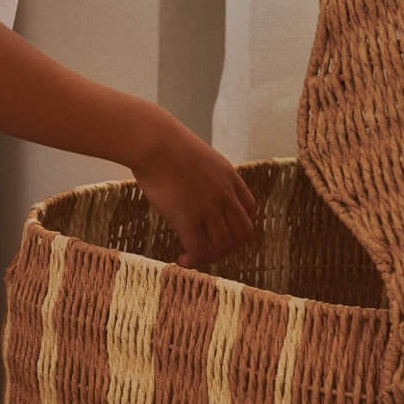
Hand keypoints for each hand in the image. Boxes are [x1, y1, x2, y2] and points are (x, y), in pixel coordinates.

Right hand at [127, 112, 257, 268]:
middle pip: (242, 233)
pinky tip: (181, 260)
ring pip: (222, 245)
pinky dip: (192, 261)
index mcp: (230, 178)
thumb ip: (206, 175)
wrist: (153, 142)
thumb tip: (195, 188)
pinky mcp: (188, 218)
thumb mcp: (200, 157)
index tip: (224, 231)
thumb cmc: (166, 144)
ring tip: (194, 258)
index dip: (239, 225)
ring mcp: (208, 208)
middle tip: (210, 250)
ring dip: (210, 257)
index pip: (250, 210)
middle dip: (228, 247)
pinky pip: (198, 249)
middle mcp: (225, 195)